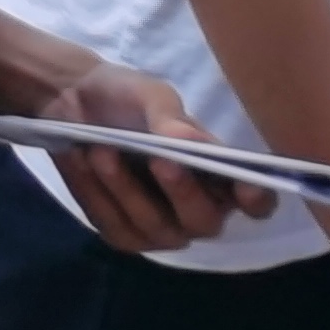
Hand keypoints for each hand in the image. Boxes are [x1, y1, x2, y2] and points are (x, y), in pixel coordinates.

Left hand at [33, 63, 269, 251]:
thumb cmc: (127, 98)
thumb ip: (169, 118)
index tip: (246, 184)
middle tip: (159, 158)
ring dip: (125, 188)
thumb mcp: (148, 96)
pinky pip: (114, 225)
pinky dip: (95, 193)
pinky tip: (80, 161)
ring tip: (100, 149)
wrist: (72, 103)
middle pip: (205, 221)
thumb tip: (191, 142)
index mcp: (219, 174)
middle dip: (183, 192)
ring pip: (154, 226)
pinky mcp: (123, 234)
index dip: (257, 198)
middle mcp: (199, 209)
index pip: (256, 200)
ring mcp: (162, 229)